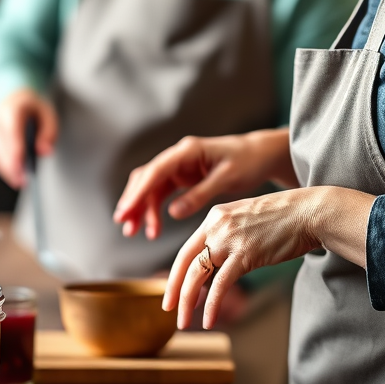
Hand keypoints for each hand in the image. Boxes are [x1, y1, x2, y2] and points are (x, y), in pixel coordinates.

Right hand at [0, 88, 58, 189]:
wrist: (14, 98)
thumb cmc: (33, 108)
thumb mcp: (48, 114)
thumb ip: (49, 132)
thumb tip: (44, 152)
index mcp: (12, 109)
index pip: (12, 133)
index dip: (15, 152)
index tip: (21, 169)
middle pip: (2, 147)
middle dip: (11, 167)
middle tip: (24, 182)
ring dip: (6, 170)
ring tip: (20, 182)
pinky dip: (3, 168)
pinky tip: (13, 176)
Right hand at [113, 128, 295, 240]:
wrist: (260, 155)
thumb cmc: (247, 162)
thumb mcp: (227, 179)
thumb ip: (200, 195)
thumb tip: (173, 213)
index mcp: (188, 151)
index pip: (156, 170)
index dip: (139, 191)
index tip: (126, 210)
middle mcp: (179, 156)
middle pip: (146, 177)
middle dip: (133, 201)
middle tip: (124, 225)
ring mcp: (179, 166)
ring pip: (150, 186)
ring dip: (141, 208)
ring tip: (134, 232)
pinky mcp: (182, 177)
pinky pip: (161, 193)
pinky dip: (154, 209)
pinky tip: (153, 228)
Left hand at [164, 186, 374, 329]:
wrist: (309, 211)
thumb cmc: (283, 218)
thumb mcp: (245, 220)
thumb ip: (227, 237)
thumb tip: (215, 264)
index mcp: (215, 217)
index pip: (187, 249)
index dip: (176, 273)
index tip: (171, 292)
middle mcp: (217, 226)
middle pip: (186, 262)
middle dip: (174, 289)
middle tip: (168, 310)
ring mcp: (230, 239)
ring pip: (198, 274)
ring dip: (189, 302)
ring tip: (184, 322)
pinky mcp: (246, 254)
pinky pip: (221, 284)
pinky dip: (212, 305)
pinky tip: (209, 320)